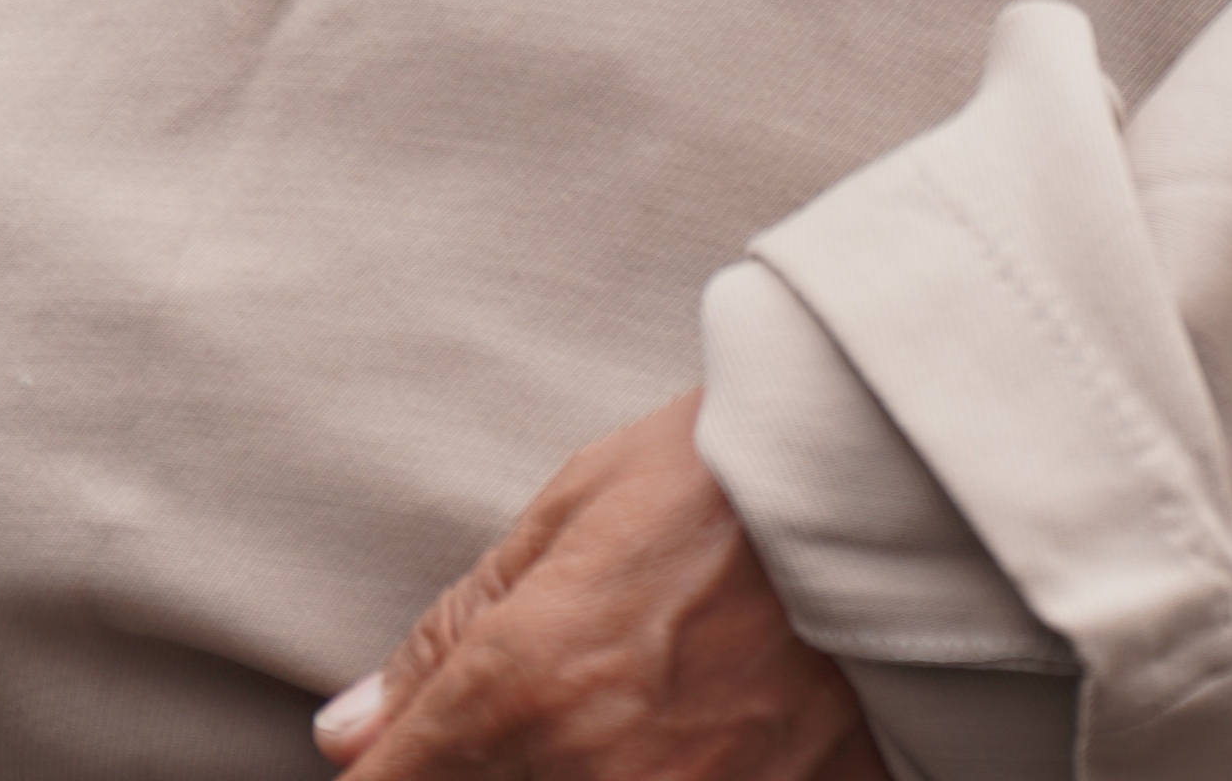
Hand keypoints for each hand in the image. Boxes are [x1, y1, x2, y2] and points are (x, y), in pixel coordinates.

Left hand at [313, 391, 875, 778]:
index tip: (394, 753)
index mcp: (525, 691)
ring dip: (549, 771)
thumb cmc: (719, 480)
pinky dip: (642, 776)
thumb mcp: (566, 517)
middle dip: (469, 766)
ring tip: (605, 707)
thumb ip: (448, 640)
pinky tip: (665, 735)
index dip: (388, 768)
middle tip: (531, 706)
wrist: (885, 496)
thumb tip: (347, 736)